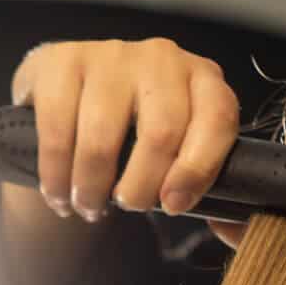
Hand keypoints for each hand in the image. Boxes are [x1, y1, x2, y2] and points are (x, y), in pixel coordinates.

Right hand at [8, 37, 247, 246]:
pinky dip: (55, 175)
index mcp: (202, 79)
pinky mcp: (61, 61)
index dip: (198, 170)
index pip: (217, 119)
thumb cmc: (132, 131)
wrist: (70, 93)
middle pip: (161, 132)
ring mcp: (110, 55)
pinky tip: (58, 193)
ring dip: (91, 188)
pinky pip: (57, 129)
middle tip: (126, 206)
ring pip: (103, 137)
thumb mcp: (177, 148)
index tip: (173, 205)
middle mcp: (162, 59)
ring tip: (87, 205)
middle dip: (140, 187)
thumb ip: (206, 184)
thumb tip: (230, 229)